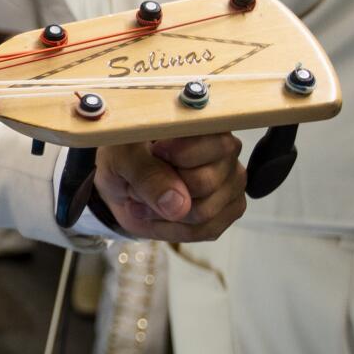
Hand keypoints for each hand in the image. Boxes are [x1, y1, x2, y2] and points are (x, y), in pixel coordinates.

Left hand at [93, 134, 245, 242]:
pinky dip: (172, 228)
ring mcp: (232, 181)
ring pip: (203, 212)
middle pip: (204, 183)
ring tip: (141, 200)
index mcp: (206, 123)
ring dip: (162, 213)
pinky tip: (155, 215)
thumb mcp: (121, 157)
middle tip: (136, 184)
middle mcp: (227, 151)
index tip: (153, 152)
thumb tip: (177, 204)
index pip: (214, 145)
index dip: (177, 157)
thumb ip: (146, 173)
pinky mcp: (230, 208)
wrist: (122, 179)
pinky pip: (206, 230)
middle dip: (162, 191)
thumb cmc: (124, 156)